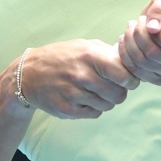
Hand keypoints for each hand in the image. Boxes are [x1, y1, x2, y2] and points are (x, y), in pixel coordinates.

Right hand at [18, 39, 139, 119]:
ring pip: (107, 106)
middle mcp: (82, 75)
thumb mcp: (83, 46)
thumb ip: (108, 53)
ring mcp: (74, 94)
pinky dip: (93, 108)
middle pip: (119, 95)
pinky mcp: (67, 110)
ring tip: (94, 91)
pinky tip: (83, 98)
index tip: (127, 80)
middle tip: (110, 87)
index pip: (124, 75)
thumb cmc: (61, 57)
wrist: (28, 74)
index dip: (130, 80)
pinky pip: (94, 114)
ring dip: (105, 101)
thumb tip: (132, 61)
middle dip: (119, 92)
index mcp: (89, 56)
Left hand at [117, 0, 160, 85]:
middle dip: (138, 37)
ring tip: (128, 30)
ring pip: (144, 65)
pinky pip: (138, 73)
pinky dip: (127, 57)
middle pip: (155, 56)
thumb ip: (159, 10)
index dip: (156, 37)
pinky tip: (125, 43)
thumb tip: (152, 27)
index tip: (145, 21)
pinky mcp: (160, 78)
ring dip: (130, 45)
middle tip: (133, 23)